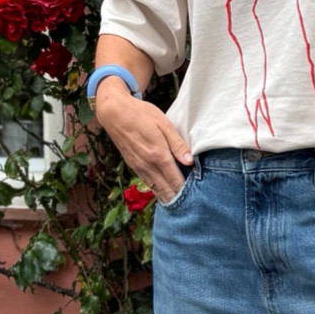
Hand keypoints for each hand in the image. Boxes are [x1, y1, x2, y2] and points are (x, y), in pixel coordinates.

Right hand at [93, 78, 192, 198]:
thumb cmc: (142, 114)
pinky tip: (166, 191)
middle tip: (193, 201)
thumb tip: (190, 162)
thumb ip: (178, 144)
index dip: (187, 190)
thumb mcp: (164, 124)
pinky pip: (148, 184)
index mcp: (158, 155)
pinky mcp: (133, 166)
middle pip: (166, 191)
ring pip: (156, 190)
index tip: (199, 192)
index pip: (176, 181)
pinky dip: (158, 190)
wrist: (115, 113)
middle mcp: (147, 165)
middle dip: (179, 197)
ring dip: (169, 196)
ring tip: (182, 201)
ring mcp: (139, 167)